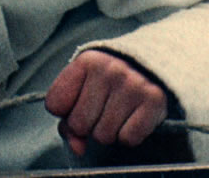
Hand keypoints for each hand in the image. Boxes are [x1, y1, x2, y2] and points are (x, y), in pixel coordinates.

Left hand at [44, 49, 168, 157]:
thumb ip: (69, 117)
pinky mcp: (153, 100)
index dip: (65, 112)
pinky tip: (133, 116)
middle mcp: (108, 69)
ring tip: (119, 111)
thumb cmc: (111, 80)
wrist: (153, 64)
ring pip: (103, 136)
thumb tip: (77, 147)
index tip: (80, 103)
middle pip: (79, 124)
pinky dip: (129, 135)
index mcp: (86, 61)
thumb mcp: (85, 86)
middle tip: (103, 109)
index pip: (54, 104)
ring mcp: (132, 84)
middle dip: (89, 124)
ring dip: (110, 131)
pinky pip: (128, 139)